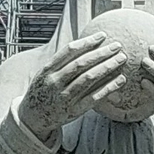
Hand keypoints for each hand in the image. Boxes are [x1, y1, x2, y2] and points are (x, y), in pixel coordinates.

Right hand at [18, 26, 139, 135]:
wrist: (32, 117)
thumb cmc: (43, 91)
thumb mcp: (45, 73)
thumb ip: (61, 61)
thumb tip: (85, 45)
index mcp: (48, 69)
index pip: (70, 51)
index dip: (88, 42)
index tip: (103, 36)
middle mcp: (55, 82)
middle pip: (81, 63)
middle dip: (101, 53)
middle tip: (117, 46)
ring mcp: (64, 97)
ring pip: (89, 79)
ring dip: (107, 67)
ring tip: (121, 59)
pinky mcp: (74, 110)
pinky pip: (94, 97)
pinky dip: (108, 87)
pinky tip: (120, 80)